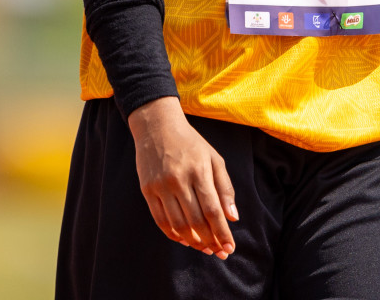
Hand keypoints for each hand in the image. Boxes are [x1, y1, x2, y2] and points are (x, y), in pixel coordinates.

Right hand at [127, 97, 237, 258]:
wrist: (157, 126)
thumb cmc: (191, 143)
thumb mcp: (214, 158)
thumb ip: (225, 188)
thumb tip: (233, 217)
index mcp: (199, 170)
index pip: (213, 209)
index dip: (222, 232)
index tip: (230, 248)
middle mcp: (179, 179)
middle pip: (196, 220)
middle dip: (210, 241)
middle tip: (219, 253)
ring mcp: (160, 185)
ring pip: (178, 224)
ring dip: (193, 241)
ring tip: (204, 248)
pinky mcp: (147, 190)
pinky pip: (160, 220)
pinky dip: (173, 234)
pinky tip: (185, 240)